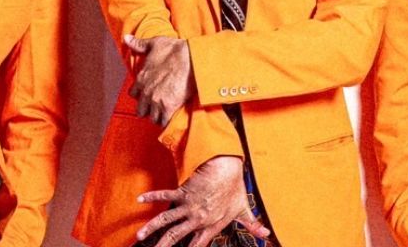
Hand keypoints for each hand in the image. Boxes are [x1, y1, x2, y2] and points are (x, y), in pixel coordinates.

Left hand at [125, 34, 194, 125]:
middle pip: (141, 109)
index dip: (139, 95)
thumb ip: (139, 44)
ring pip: (152, 117)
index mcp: (141, 79)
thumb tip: (126, 38)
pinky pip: (163, 121)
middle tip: (155, 108)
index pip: (133, 94)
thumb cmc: (174, 50)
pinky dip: (166, 121)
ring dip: (157, 116)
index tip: (146, 95)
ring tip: (163, 114)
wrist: (190, 59)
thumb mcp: (155, 43)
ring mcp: (156, 101)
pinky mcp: (168, 107)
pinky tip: (170, 118)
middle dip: (147, 109)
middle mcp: (146, 92)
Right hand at [135, 155, 269, 246]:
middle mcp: (198, 219)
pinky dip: (152, 196)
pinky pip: (165, 195)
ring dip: (152, 227)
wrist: (227, 168)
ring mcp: (189, 206)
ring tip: (140, 235)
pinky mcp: (184, 192)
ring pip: (167, 220)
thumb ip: (252, 224)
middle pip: (177, 237)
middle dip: (163, 246)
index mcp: (210, 225)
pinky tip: (140, 200)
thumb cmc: (235, 188)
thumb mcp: (244, 209)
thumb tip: (267, 233)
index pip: (197, 244)